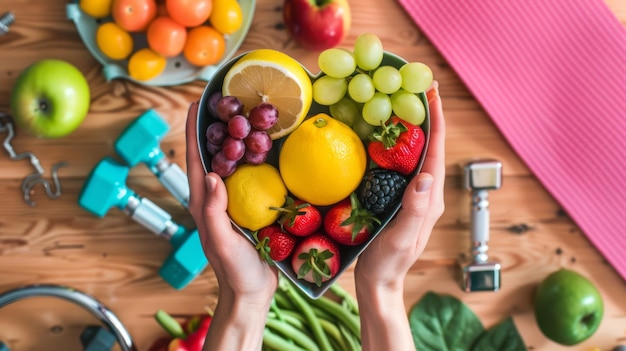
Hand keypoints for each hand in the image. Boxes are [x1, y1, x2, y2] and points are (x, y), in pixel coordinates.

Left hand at [185, 102, 276, 349]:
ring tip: (250, 114)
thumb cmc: (235, 269)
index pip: (196, 159)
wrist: (253, 291)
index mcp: (204, 201)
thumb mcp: (222, 241)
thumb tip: (212, 174)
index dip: (194, 130)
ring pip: (235, 162)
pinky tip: (272, 147)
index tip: (196, 102)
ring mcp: (236, 201)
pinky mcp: (254, 206)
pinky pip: (255, 176)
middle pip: (215, 154)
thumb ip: (213, 211)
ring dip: (239, 138)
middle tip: (228, 100)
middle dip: (218, 125)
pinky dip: (259, 158)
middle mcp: (218, 196)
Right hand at [354, 81, 445, 350]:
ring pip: (416, 155)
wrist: (378, 284)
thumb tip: (427, 175)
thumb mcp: (401, 238)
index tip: (430, 91)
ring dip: (412, 128)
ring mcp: (414, 197)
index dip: (435, 120)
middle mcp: (426, 194)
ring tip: (400, 103)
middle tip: (414, 87)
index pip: (436, 151)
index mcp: (429, 199)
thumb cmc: (387, 263)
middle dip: (425, 116)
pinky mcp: (400, 200)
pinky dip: (397, 145)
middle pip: (429, 147)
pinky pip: (402, 166)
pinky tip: (383, 138)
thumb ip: (416, 209)